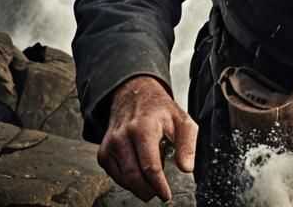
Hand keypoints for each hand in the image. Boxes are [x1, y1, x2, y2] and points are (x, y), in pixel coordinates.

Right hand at [98, 75, 197, 201]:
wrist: (134, 96)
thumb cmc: (161, 111)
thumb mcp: (183, 121)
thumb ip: (188, 145)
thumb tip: (187, 168)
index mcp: (144, 128)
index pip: (150, 166)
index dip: (158, 185)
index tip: (166, 195)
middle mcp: (123, 136)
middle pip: (133, 175)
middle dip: (147, 190)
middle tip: (158, 194)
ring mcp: (110, 144)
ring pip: (122, 178)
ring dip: (138, 187)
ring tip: (152, 184)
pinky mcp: (104, 152)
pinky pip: (114, 175)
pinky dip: (127, 181)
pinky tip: (139, 177)